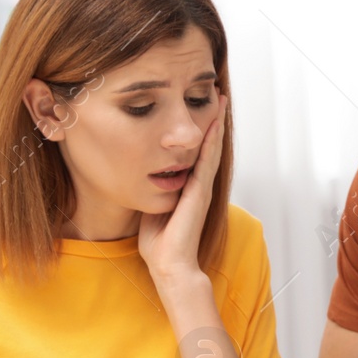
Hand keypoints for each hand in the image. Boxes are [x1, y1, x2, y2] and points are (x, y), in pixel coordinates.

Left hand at [136, 92, 226, 283]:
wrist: (169, 264)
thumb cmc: (159, 242)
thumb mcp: (151, 206)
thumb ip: (151, 188)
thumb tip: (137, 171)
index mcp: (187, 186)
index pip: (196, 151)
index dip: (199, 128)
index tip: (199, 105)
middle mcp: (198, 183)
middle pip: (208, 144)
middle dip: (212, 118)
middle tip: (217, 92)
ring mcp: (202, 187)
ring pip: (211, 148)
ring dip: (216, 122)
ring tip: (220, 98)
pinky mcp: (199, 193)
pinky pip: (206, 162)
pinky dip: (211, 142)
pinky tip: (213, 124)